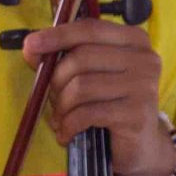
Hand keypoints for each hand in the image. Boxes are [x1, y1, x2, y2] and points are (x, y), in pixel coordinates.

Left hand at [19, 18, 174, 175]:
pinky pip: (87, 113)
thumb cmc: (112, 105)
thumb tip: (31, 48)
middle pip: (82, 57)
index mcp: (134, 39)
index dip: (57, 35)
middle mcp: (145, 58)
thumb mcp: (91, 75)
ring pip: (81, 86)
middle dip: (56, 80)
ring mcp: (143, 86)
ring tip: (60, 119)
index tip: (30, 45)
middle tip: (51, 100)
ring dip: (61, 106)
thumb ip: (66, 58)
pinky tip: (67, 134)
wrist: (142, 146)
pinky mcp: (137, 114)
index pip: (90, 29)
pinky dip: (69, 125)